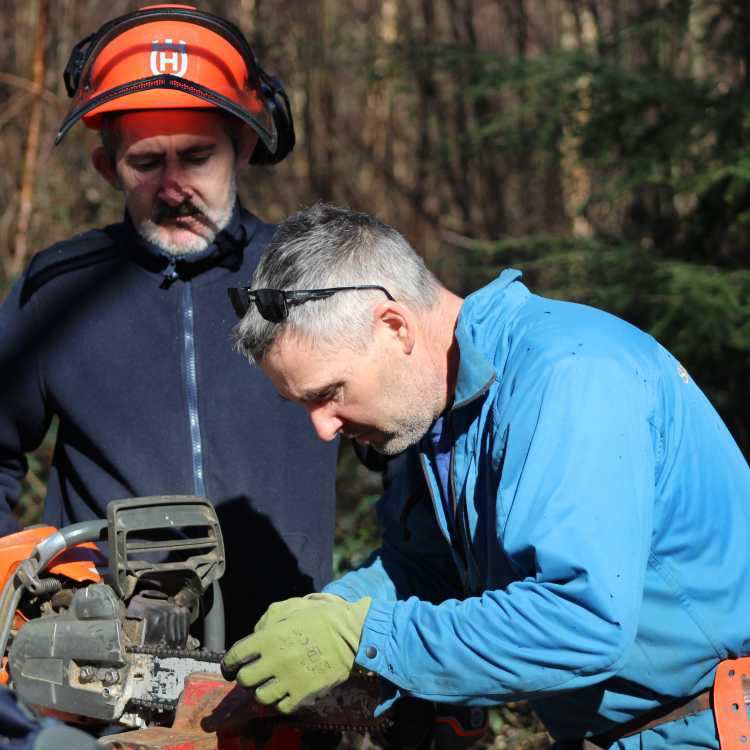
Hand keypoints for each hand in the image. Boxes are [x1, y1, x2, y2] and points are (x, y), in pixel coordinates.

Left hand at [221, 596, 371, 713]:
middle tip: (253, 674)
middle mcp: (276, 660)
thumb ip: (268, 620)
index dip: (229, 662)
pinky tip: (285, 691)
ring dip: (262, 690)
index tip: (230, 666)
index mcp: (270, 637)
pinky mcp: (304, 693)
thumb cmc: (321, 617)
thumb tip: (254, 636)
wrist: (352, 633)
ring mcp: (290, 679)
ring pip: (260, 697)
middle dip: (245, 676)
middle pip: (245, 680)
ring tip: (269, 684)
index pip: (236, 656)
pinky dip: (280, 701)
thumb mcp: (292, 607)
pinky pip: (282, 707)